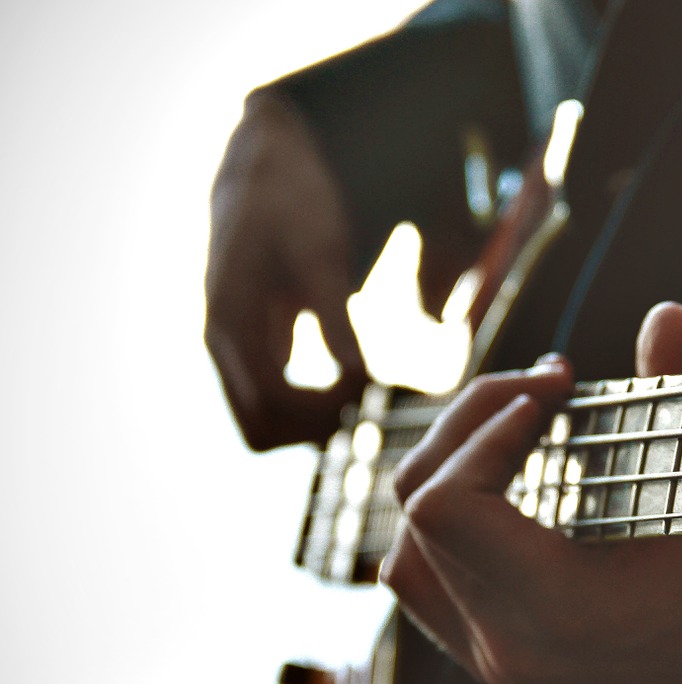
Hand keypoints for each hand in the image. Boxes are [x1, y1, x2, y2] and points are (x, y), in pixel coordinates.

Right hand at [205, 92, 367, 449]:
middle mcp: (223, 344)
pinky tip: (354, 374)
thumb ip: (336, 317)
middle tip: (366, 389)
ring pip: (265, 420)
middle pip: (260, 430)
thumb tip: (360, 378)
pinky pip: (275, 397)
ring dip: (314, 417)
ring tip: (363, 381)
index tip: (368, 380)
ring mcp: (233, 346)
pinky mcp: (253, 342)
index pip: (270, 409)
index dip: (323, 409)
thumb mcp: (322, 252)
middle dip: (316, 423)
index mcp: (231, 324)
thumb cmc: (293, 200)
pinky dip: (313, 400)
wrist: (264, 165)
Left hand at [381, 302, 681, 683]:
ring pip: (406, 551)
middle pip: (420, 512)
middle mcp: (515, 646)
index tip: (554, 389)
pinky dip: (445, 521)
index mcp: (563, 611)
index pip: (445, 508)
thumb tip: (665, 318)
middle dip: (474, 424)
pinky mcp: (495, 654)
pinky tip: (503, 476)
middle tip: (548, 385)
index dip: (485, 427)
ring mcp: (500, 659)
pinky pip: (425, 580)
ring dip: (451, 470)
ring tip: (519, 426)